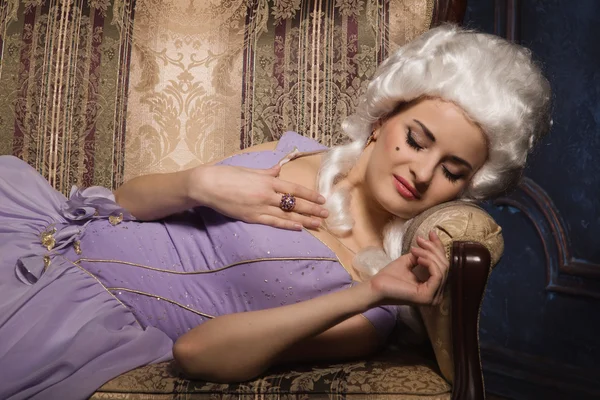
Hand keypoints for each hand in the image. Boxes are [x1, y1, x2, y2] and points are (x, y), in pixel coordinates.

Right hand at [187, 164, 328, 230]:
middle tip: (326, 213)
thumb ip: (266, 172)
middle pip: (295, 203)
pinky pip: (273, 222)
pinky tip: (298, 228)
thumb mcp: (249, 170)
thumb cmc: (226, 174)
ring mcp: (260, 206)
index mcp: (267, 180)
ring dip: (304, 220)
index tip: (321, 199)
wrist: (207, 185)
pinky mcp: (251, 217)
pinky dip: (286, 225)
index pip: (294, 188)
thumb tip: (278, 170)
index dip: (310, 194)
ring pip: (287, 214)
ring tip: (318, 224)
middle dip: (312, 209)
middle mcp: (267, 193)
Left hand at [368, 231, 448, 305]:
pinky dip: (429, 262)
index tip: (431, 233)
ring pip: (442, 268)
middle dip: (433, 249)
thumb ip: (423, 254)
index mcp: (433, 288)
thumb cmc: (389, 276)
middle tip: (420, 240)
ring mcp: (433, 298)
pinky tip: (418, 258)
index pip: (443, 265)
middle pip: (444, 266)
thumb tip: (432, 239)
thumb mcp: (410, 260)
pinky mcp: (428, 297)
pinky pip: (437, 275)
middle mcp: (437, 295)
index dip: (438, 247)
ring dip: (428, 254)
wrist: (375, 286)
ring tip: (414, 250)